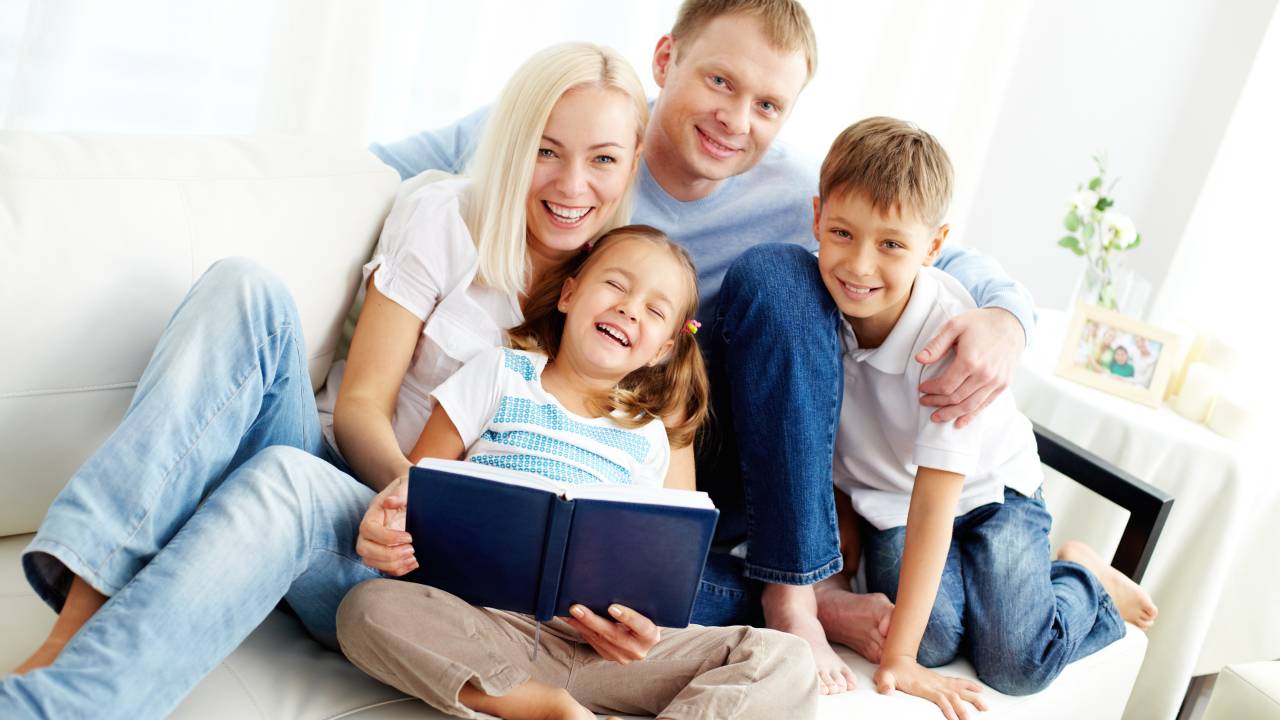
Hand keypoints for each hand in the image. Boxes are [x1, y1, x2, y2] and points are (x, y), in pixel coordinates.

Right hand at [354, 475, 416, 575]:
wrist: (407, 498)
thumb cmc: (406, 491)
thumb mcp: (406, 485)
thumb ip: (400, 492)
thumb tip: (390, 501)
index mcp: (372, 515)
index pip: (368, 529)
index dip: (387, 537)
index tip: (409, 537)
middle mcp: (368, 532)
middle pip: (365, 550)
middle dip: (389, 554)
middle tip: (412, 549)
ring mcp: (373, 545)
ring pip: (371, 562)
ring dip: (393, 565)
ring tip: (414, 557)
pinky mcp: (382, 554)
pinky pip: (383, 568)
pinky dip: (398, 570)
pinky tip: (414, 563)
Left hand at [564, 603, 660, 663]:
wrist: (644, 634)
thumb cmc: (646, 614)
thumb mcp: (647, 609)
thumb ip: (638, 601)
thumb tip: (619, 579)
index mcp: (651, 635)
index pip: (641, 626)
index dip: (628, 617)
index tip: (612, 607)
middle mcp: (638, 649)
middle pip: (613, 635)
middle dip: (592, 620)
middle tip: (576, 607)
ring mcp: (623, 656)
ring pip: (600, 639)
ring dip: (581, 625)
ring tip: (567, 612)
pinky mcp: (610, 656)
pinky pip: (593, 642)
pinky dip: (581, 630)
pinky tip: (571, 619)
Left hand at [875, 654, 986, 719]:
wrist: (897, 659)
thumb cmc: (891, 671)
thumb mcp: (884, 677)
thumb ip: (885, 684)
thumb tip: (886, 691)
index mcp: (923, 686)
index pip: (939, 698)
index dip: (947, 708)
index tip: (954, 719)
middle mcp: (934, 684)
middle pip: (953, 696)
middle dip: (963, 708)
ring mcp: (939, 682)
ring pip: (960, 690)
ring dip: (973, 698)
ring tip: (985, 707)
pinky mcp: (941, 681)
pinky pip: (958, 684)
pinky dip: (970, 687)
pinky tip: (980, 692)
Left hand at [917, 307, 1024, 427]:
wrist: (1011, 324)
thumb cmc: (980, 323)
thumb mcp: (954, 326)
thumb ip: (936, 345)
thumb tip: (919, 360)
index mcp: (970, 360)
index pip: (946, 385)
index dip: (931, 390)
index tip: (922, 388)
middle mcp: (984, 374)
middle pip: (956, 398)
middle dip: (937, 402)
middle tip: (924, 402)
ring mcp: (995, 382)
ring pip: (969, 405)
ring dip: (950, 413)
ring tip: (936, 416)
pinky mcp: (1003, 385)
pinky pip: (985, 405)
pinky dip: (971, 416)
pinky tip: (959, 423)